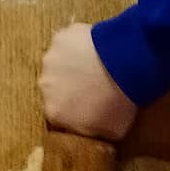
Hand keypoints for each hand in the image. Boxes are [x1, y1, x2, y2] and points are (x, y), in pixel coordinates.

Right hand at [39, 23, 136, 140]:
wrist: (125, 66)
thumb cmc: (119, 100)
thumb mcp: (112, 131)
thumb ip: (94, 132)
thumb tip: (94, 131)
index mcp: (54, 112)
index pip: (59, 115)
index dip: (74, 110)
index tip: (90, 106)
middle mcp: (45, 86)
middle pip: (55, 88)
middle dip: (71, 87)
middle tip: (95, 84)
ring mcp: (50, 59)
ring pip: (59, 64)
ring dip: (72, 65)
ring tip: (96, 65)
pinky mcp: (60, 38)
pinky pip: (67, 43)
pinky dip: (78, 45)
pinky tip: (95, 49)